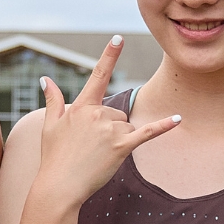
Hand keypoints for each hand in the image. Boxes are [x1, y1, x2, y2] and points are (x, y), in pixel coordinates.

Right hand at [30, 37, 178, 213]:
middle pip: (117, 112)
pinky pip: (146, 133)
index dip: (109, 56)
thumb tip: (45, 79)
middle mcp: (97, 114)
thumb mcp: (50, 126)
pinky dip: (163, 126)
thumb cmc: (54, 157)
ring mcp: (110, 130)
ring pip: (126, 126)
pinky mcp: (122, 147)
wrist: (59, 186)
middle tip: (91, 148)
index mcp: (81, 107)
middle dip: (109, 128)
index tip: (118, 38)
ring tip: (98, 155)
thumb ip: (52, 100)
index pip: (97, 76)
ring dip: (118, 139)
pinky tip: (178, 119)